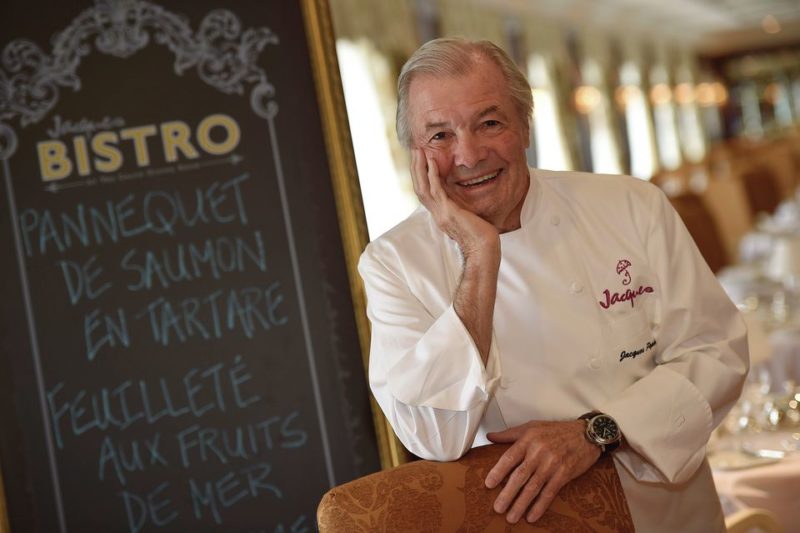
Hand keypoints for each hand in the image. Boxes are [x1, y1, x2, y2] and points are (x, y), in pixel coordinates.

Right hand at [410, 149, 498, 259]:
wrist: (484, 250)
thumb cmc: (482, 237)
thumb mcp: (468, 218)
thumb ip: (462, 208)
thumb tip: (465, 199)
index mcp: (440, 215)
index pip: (425, 193)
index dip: (420, 176)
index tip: (420, 160)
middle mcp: (437, 214)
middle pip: (419, 188)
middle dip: (416, 168)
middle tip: (415, 150)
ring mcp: (441, 213)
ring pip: (423, 187)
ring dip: (420, 168)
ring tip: (419, 151)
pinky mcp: (449, 212)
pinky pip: (437, 190)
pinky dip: (433, 175)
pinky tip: (433, 162)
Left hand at [484, 420, 600, 523]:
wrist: (586, 434)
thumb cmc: (557, 431)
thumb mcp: (532, 427)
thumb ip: (510, 434)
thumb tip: (490, 437)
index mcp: (529, 439)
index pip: (509, 457)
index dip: (498, 472)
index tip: (489, 484)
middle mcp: (539, 452)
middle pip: (520, 476)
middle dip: (507, 494)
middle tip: (498, 507)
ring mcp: (552, 464)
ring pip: (533, 487)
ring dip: (521, 504)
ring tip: (511, 517)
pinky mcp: (564, 474)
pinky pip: (550, 492)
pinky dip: (540, 506)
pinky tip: (532, 516)